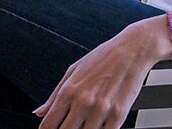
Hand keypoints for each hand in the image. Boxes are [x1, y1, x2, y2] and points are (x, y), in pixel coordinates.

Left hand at [35, 19, 167, 128]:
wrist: (132, 50)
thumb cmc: (103, 58)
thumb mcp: (73, 71)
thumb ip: (54, 95)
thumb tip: (39, 112)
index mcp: (69, 90)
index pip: (50, 123)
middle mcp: (84, 102)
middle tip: (66, 127)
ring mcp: (101, 110)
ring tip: (82, 125)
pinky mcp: (119, 115)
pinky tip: (97, 126)